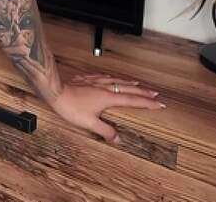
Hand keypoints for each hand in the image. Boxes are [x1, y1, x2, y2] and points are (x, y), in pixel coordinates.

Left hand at [48, 73, 164, 144]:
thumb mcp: (89, 123)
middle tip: (155, 94)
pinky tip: (110, 77)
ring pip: (117, 80)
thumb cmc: (71, 107)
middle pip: (128, 89)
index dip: (147, 103)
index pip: (133, 101)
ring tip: (137, 84)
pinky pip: (104, 76)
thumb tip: (118, 139)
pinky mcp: (86, 79)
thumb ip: (105, 131)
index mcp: (109, 98)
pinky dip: (112, 77)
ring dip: (129, 83)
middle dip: (143, 92)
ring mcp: (95, 82)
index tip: (159, 104)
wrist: (55, 91)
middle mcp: (105, 88)